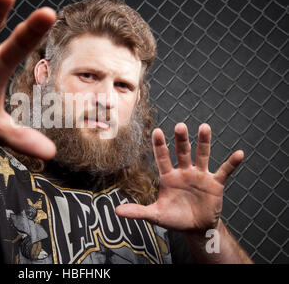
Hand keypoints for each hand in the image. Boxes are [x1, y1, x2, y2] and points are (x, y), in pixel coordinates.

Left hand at [116, 123, 243, 232]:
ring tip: (204, 127)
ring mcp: (200, 176)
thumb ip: (138, 211)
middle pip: (182, 152)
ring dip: (204, 142)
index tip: (156, 131)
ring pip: (202, 155)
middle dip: (181, 140)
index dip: (160, 146)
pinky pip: (224, 171)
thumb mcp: (155, 215)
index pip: (162, 158)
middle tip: (179, 126)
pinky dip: (231, 163)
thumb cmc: (174, 218)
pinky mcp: (215, 184)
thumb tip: (117, 212)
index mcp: (168, 177)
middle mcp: (184, 172)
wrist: (195, 228)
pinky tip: (239, 154)